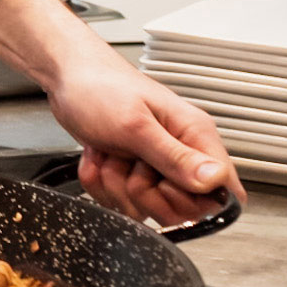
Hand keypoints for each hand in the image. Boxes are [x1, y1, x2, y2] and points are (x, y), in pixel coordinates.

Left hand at [0, 0, 244, 226]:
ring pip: (148, 208)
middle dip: (144, 193)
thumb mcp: (135, 124)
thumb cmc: (99, 86)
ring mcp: (156, 166)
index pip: (221, 191)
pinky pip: (123, 201)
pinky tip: (99, 158)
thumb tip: (215, 181)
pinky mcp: (133, 174)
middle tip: (128, 161)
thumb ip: (174, 156)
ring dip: (117, 186)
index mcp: (195, 135)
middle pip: (182, 210)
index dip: (193, 200)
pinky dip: (102, 184)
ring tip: (111, 153)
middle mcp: (181, 154)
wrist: (65, 77)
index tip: (163, 184)